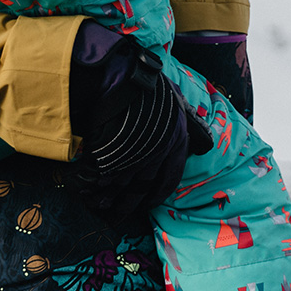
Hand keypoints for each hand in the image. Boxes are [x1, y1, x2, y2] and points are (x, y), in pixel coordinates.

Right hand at [69, 22, 212, 222]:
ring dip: (105, 199)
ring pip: (117, 188)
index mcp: (175, 144)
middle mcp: (156, 155)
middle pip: (141, 191)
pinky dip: (88, 185)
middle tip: (116, 214)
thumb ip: (192, 127)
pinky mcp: (106, 156)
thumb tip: (207, 145)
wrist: (122, 75)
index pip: (169, 180)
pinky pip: (96, 178)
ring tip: (97, 205)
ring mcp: (130, 157)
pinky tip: (83, 188)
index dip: (156, 194)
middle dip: (127, 205)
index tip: (146, 201)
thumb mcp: (178, 105)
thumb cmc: (150, 87)